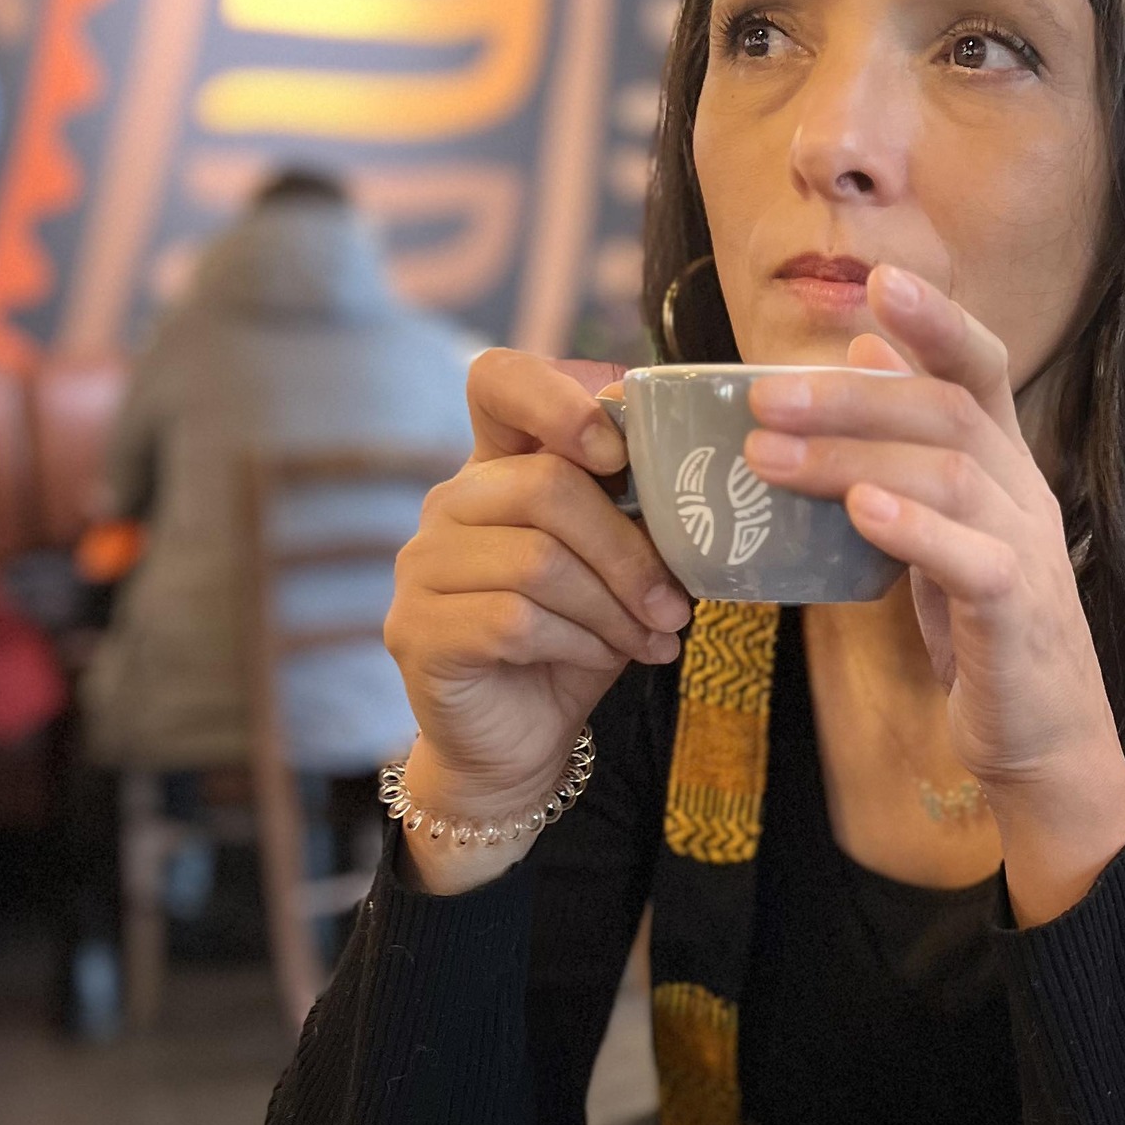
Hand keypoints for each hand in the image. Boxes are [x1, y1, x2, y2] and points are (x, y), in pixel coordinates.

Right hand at [386, 349, 692, 891]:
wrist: (518, 742)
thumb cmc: (577, 640)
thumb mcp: (619, 569)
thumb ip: (639, 516)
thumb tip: (706, 483)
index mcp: (498, 468)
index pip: (499, 381)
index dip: (559, 397)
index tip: (617, 452)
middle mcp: (448, 504)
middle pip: (547, 487)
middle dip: (629, 550)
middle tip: (677, 604)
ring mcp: (422, 565)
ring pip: (537, 561)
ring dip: (614, 607)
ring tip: (653, 639)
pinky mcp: (418, 630)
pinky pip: (514, 620)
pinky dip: (580, 642)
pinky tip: (607, 659)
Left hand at [743, 266, 1124, 922]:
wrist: (1044, 741)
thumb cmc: (984, 631)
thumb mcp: (944, 526)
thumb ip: (909, 445)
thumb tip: (864, 350)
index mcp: (1005, 467)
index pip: (980, 370)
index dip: (936, 321)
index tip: (877, 280)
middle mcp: (1024, 492)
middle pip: (947, 411)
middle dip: (851, 395)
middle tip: (761, 396)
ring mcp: (1027, 549)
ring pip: (948, 472)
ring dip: (851, 455)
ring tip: (768, 455)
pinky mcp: (1018, 612)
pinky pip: (972, 558)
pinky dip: (914, 528)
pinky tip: (860, 510)